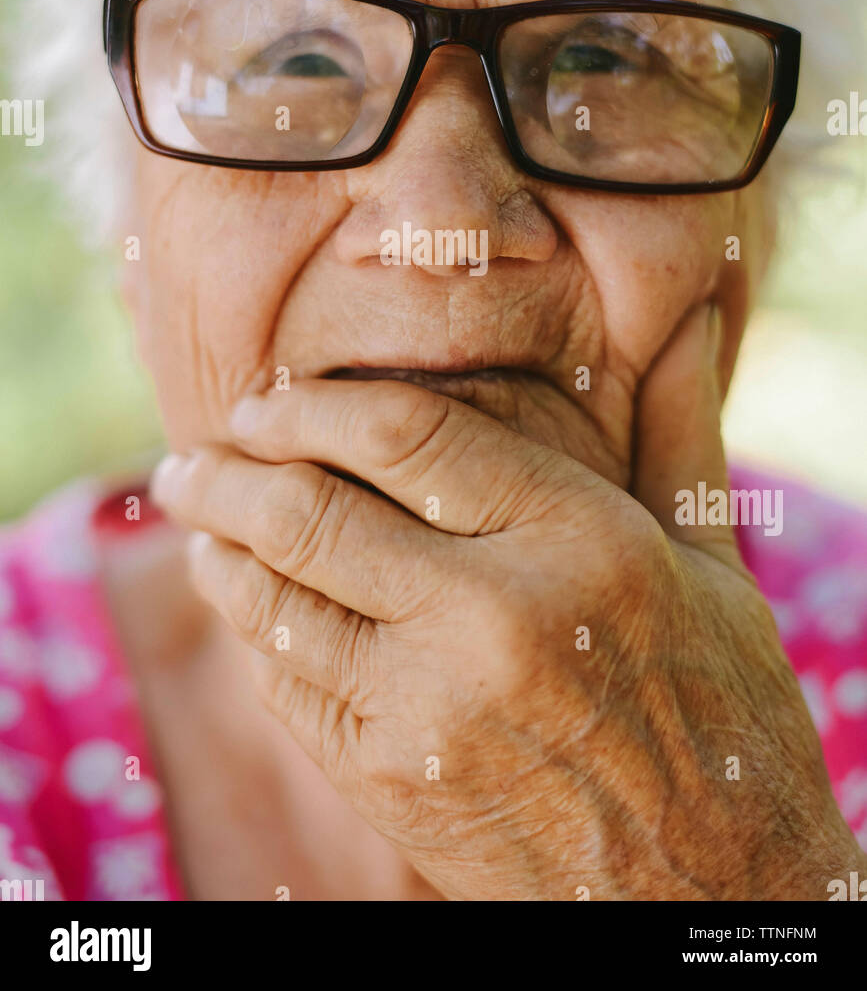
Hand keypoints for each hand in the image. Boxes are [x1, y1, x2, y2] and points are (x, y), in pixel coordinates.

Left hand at [151, 304, 861, 899]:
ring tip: (196, 520)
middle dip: (226, 475)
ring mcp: (430, 707)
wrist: (707, 888)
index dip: (311, 406)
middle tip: (188, 462)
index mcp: (577, 541)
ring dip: (219, 551)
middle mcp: (492, 616)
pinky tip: (246, 605)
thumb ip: (676, 431)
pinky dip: (252, 634)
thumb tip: (688, 315)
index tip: (263, 401)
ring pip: (277, 599)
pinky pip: (287, 683)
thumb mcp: (713, 566)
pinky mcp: (390, 780)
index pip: (404, 433)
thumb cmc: (720, 713)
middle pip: (311, 511)